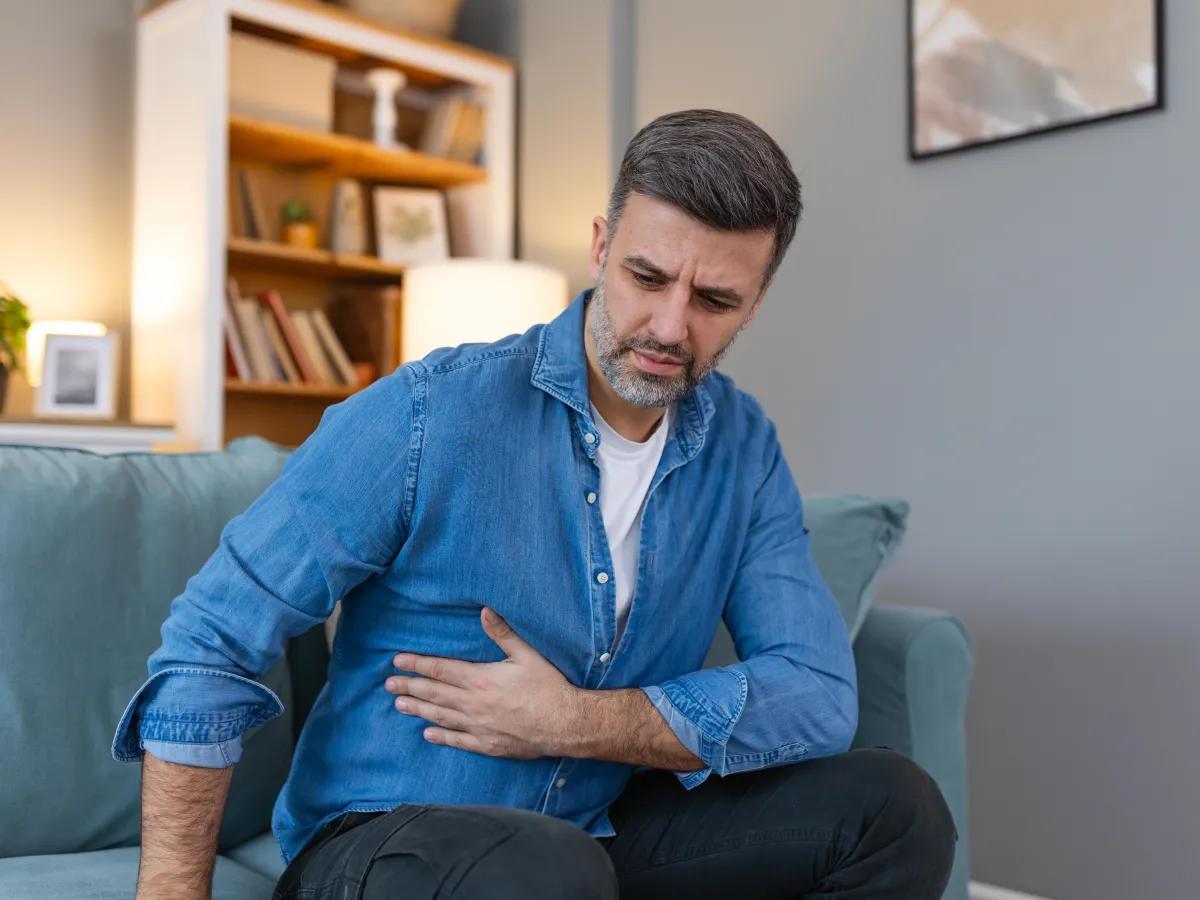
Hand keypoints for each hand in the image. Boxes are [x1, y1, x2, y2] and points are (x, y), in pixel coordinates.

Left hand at [387, 607, 582, 758]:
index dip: (417, 665)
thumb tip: (484, 610)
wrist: (565, 724)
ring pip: (440, 716)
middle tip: (388, 684)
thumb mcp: (527, 654)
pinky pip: (458, 741)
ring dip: (418, 709)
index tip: (397, 661)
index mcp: (480, 679)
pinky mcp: (488, 745)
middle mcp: (474, 704)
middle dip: (409, 686)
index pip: (440, 670)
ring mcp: (479, 727)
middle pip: (434, 693)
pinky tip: (427, 734)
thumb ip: (503, 633)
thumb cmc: (548, 686)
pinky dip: (440, 737)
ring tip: (399, 704)